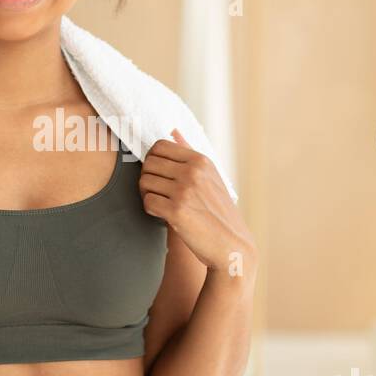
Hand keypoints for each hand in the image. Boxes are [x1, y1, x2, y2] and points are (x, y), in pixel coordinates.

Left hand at [138, 128, 255, 277]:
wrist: (231, 245)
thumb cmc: (218, 211)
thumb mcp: (210, 176)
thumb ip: (189, 152)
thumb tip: (173, 130)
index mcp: (201, 160)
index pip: (159, 145)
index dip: (153, 159)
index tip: (158, 173)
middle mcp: (193, 172)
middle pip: (148, 163)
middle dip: (148, 177)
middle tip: (157, 190)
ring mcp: (185, 191)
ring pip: (144, 182)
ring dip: (147, 194)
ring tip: (161, 202)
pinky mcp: (177, 211)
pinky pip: (148, 202)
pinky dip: (151, 209)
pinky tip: (163, 214)